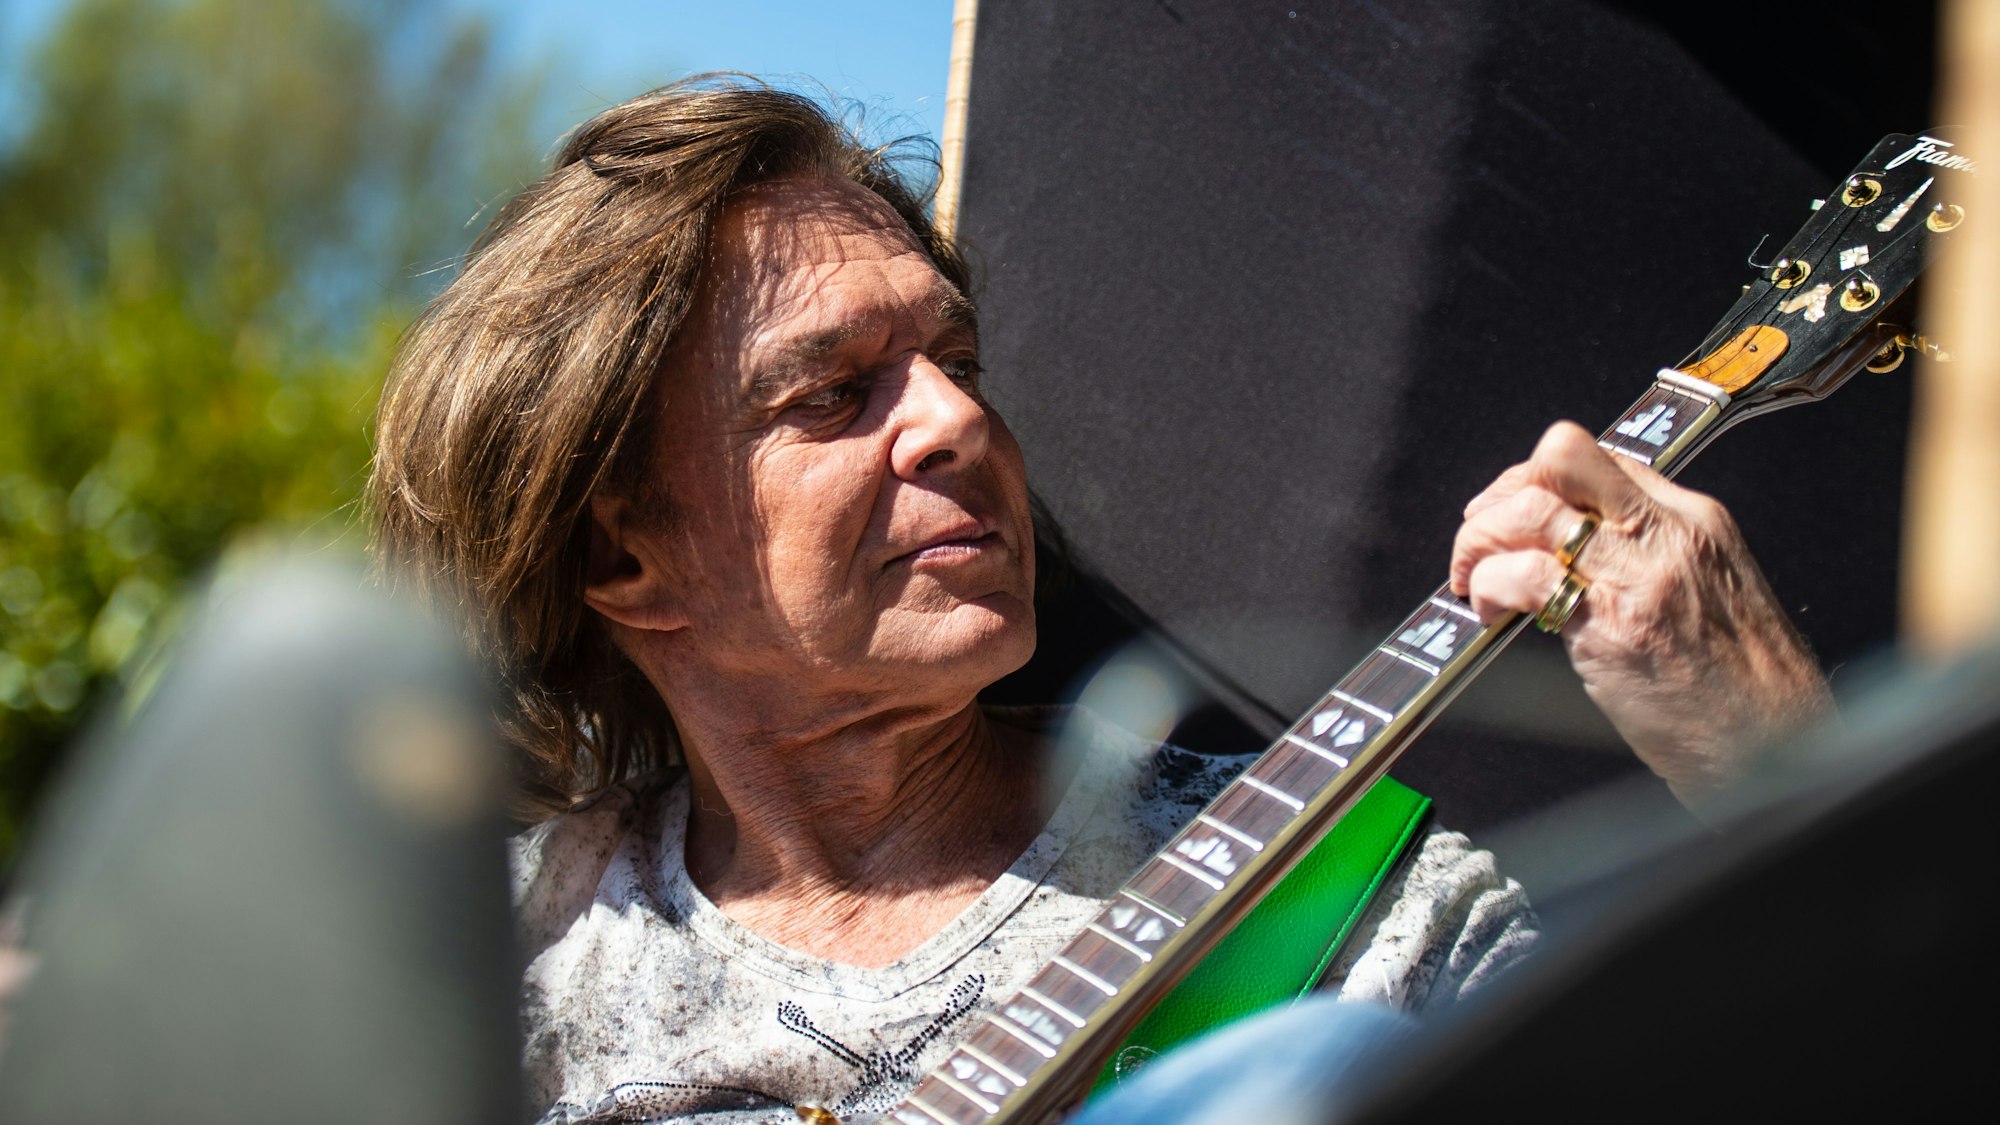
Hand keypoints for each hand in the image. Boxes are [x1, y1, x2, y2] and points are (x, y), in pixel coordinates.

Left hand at [1448, 422, 1833, 811]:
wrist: (1781, 746)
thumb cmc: (1746, 687)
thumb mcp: (1711, 592)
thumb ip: (1649, 557)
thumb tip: (1572, 548)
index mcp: (1694, 519)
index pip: (1597, 458)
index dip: (1535, 479)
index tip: (1510, 514)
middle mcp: (1666, 534)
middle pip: (1560, 458)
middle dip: (1501, 493)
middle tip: (1481, 540)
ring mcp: (1638, 575)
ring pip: (1528, 510)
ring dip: (1479, 542)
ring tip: (1477, 582)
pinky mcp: (1613, 625)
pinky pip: (1525, 576)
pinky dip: (1490, 587)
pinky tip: (1492, 615)